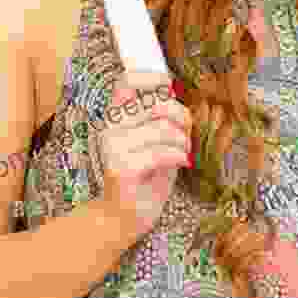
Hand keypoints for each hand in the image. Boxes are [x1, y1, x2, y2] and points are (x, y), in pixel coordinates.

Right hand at [99, 71, 192, 240]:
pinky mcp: (121, 168)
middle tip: (187, 132)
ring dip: (182, 140)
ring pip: (161, 128)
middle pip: (155, 103)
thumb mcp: (155, 140)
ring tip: (183, 152)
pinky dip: (178, 156)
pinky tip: (181, 163)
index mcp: (115, 117)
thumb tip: (178, 93)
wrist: (122, 219)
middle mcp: (109, 127)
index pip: (127, 81)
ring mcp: (113, 147)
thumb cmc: (146, 177)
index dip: (151, 78)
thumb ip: (162, 116)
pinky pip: (161, 153)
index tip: (170, 88)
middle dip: (181, 115)